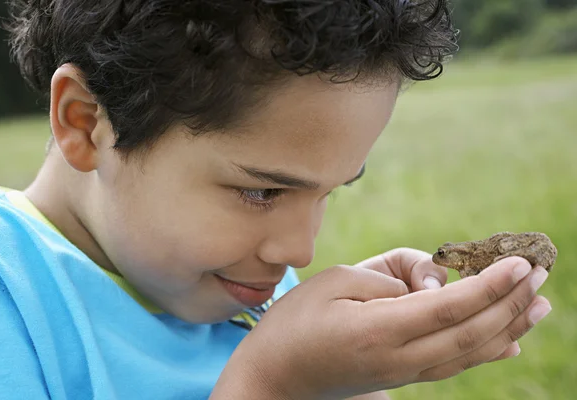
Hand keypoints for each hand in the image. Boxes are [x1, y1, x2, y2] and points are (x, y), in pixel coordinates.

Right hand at [211, 256, 550, 399]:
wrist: (276, 378)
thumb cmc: (295, 322)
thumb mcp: (333, 283)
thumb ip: (387, 282)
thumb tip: (429, 287)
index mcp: (379, 330)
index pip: (449, 307)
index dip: (489, 285)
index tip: (520, 262)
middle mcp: (400, 358)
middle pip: (470, 331)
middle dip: (510, 300)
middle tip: (541, 271)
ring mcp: (404, 373)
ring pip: (470, 351)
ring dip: (510, 325)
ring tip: (540, 303)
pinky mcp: (402, 377)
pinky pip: (456, 364)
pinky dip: (489, 351)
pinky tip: (512, 340)